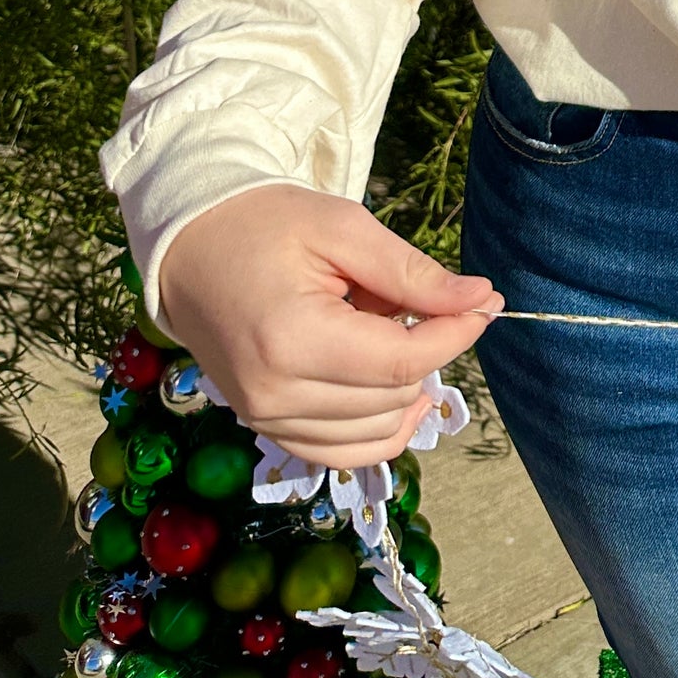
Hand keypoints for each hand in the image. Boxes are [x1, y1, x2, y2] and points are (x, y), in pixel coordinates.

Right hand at [156, 183, 502, 468]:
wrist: (192, 246)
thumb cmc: (266, 225)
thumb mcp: (344, 229)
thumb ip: (412, 273)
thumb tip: (481, 300)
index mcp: (292, 340)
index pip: (402, 364)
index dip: (456, 335)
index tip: (485, 303)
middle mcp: (274, 395)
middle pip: (393, 400)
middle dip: (429, 353)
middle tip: (418, 301)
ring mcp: (263, 419)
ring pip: (374, 435)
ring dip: (404, 391)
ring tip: (387, 332)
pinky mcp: (263, 427)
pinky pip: (341, 452)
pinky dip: (378, 425)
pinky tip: (391, 386)